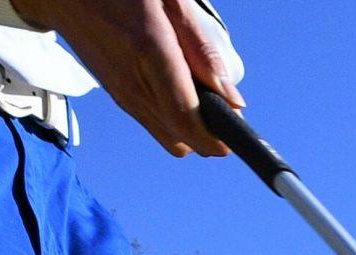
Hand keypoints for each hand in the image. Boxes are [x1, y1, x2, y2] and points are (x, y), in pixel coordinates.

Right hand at [10, 0, 241, 157]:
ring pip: (171, 140)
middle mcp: (135, 83)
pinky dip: (175, 122)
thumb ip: (202, 49)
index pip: (186, 118)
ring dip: (193, 129)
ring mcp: (124, 95)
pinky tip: (182, 95)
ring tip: (202, 97)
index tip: (236, 134)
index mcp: (150, 52)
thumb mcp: (169, 1)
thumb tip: (231, 98)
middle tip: (221, 105)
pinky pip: (156, 127)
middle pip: (183, 139)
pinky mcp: (119, 99)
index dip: (216, 137)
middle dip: (210, 134)